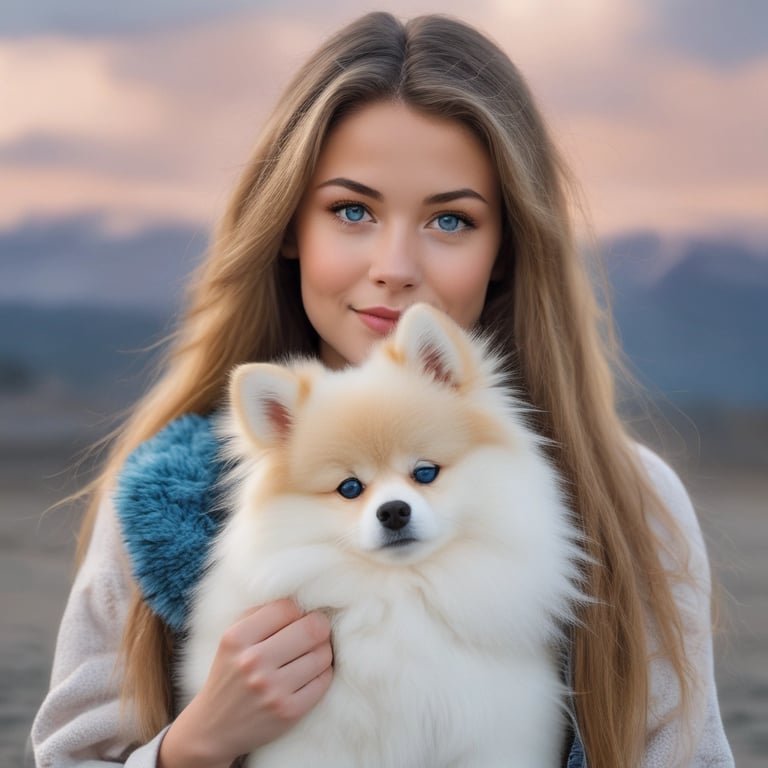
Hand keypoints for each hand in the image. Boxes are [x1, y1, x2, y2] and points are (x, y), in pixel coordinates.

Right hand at [158, 599, 332, 767]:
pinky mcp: (289, 712)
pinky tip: (310, 674)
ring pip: (323, 654)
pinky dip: (322, 673)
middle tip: (314, 632)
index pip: (288, 607)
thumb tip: (300, 596)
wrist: (212, 729)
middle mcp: (253, 662)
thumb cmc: (229, 674)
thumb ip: (261, 615)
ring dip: (322, 651)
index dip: (297, 611)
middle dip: (318, 627)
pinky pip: (324, 680)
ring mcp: (272, 689)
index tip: (296, 620)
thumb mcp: (232, 639)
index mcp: (237, 638)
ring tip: (310, 654)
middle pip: (313, 628)